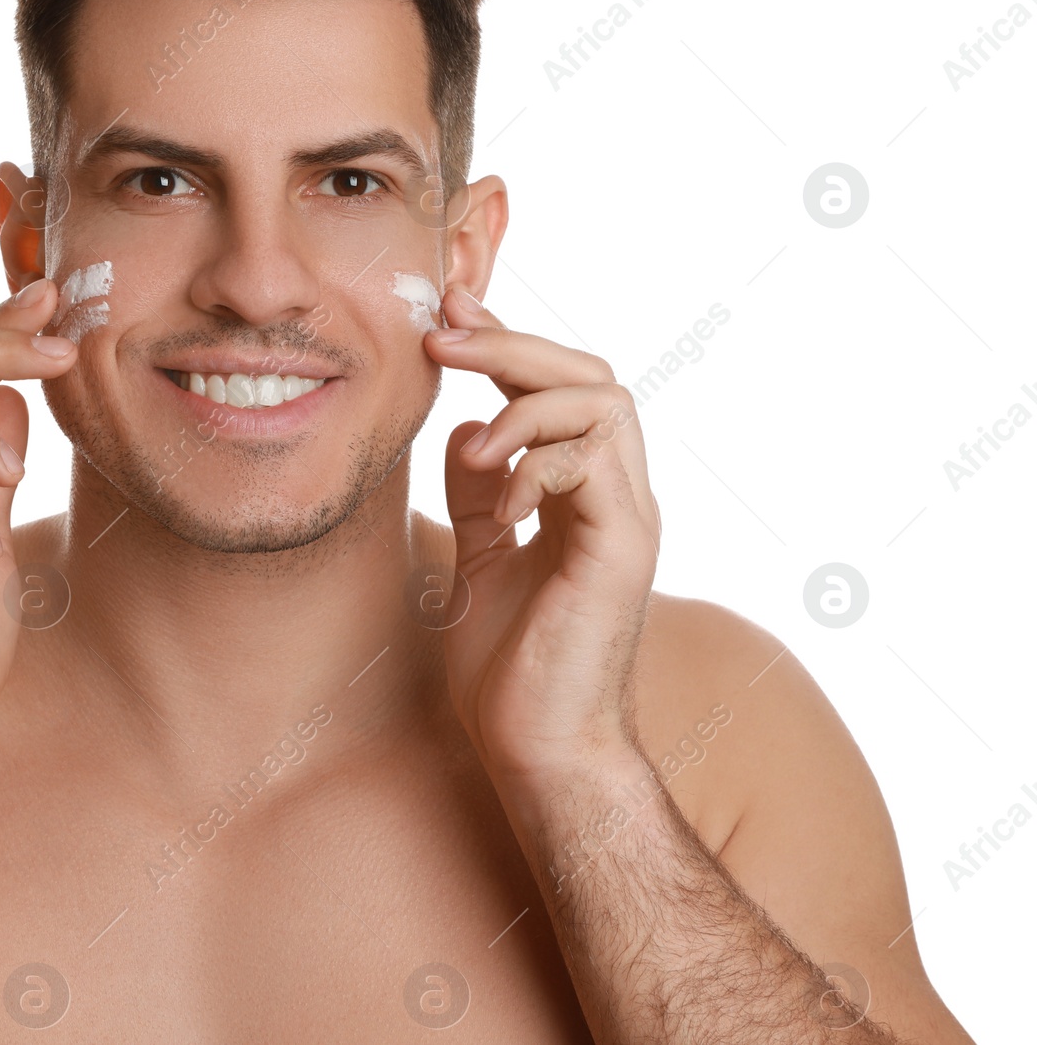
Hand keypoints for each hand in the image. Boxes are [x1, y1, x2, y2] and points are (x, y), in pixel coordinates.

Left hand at [424, 287, 660, 787]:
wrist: (540, 752)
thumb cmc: (511, 670)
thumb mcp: (479, 559)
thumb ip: (479, 493)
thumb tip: (468, 426)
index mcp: (585, 494)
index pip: (558, 388)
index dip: (505, 343)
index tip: (445, 317)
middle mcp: (616, 496)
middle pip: (590, 374)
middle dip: (513, 343)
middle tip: (442, 338)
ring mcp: (626, 519)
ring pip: (604, 401)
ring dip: (525, 402)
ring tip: (475, 449)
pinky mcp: (621, 549)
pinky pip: (595, 462)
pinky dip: (538, 463)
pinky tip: (498, 500)